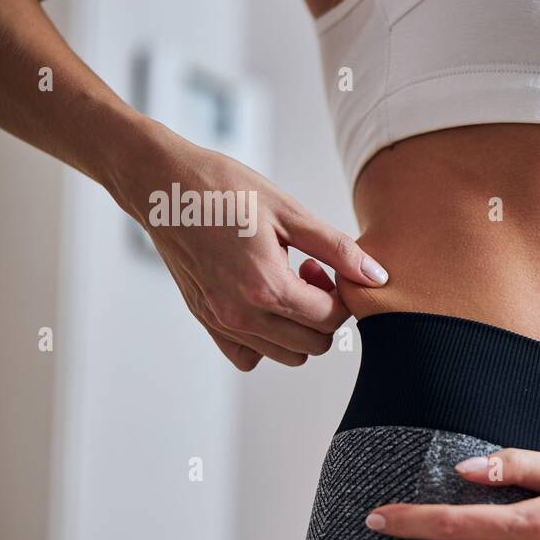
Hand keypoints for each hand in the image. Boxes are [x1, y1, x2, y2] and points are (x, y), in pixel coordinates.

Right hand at [112, 122, 387, 369]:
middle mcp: (240, 314)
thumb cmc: (224, 189)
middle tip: (308, 271)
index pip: (331, 319)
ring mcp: (220, 322)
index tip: (325, 265)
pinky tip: (261, 300)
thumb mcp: (290, 212)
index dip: (341, 295)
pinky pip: (249, 356)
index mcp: (266, 287)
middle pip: (313, 345)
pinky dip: (265, 340)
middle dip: (323, 312)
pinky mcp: (205, 320)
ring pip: (286, 355)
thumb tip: (377, 277)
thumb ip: (338, 249)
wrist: (161, 183)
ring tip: (284, 282)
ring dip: (298, 327)